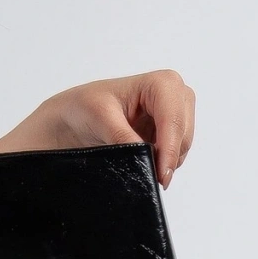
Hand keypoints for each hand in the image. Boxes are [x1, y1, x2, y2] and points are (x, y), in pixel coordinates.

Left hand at [0, 70, 196, 190]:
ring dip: (168, 160)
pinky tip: (146, 160)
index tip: (160, 174)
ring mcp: (173, 113)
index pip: (174, 117)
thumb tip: (146, 159)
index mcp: (158, 82)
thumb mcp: (100, 119)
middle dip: (171, 155)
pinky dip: (166, 161)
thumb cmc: (82, 108)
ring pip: (184, 144)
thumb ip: (126, 137)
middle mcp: (172, 94)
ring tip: (144, 164)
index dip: (171, 147)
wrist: (73, 119)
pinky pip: (178, 152)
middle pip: (184, 132)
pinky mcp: (169, 131)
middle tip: (153, 175)